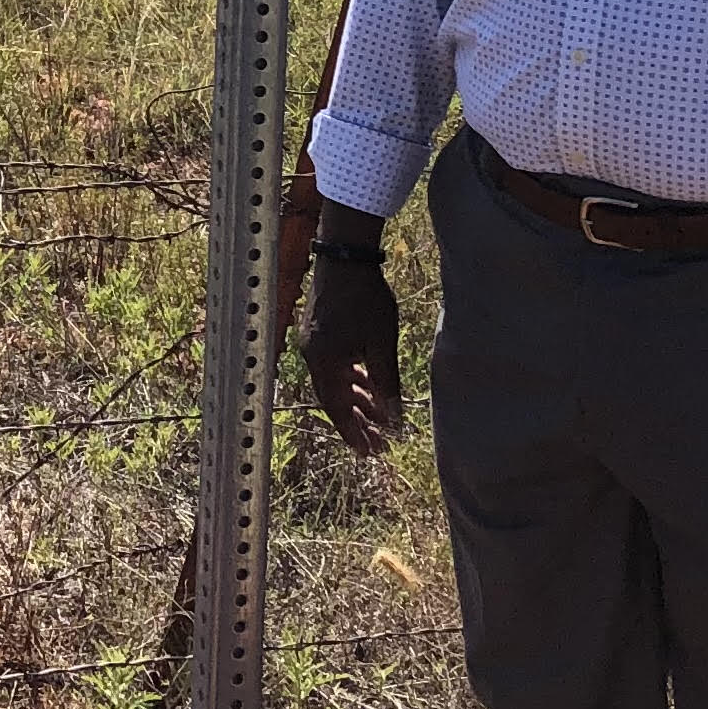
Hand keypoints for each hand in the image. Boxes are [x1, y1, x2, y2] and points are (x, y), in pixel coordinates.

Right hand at [300, 234, 404, 458]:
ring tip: (378, 417)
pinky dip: (352, 379)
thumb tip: (394, 418)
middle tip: (377, 442)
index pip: (337, 409)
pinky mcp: (320, 331)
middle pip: (334, 399)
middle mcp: (313, 357)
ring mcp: (314, 343)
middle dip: (357, 421)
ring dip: (357, 400)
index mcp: (324, 364)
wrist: (346, 256)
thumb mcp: (382, 344)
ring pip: (336, 382)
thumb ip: (386, 383)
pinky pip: (335, 365)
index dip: (354, 433)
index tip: (369, 452)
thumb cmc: (366, 299)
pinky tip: (367, 383)